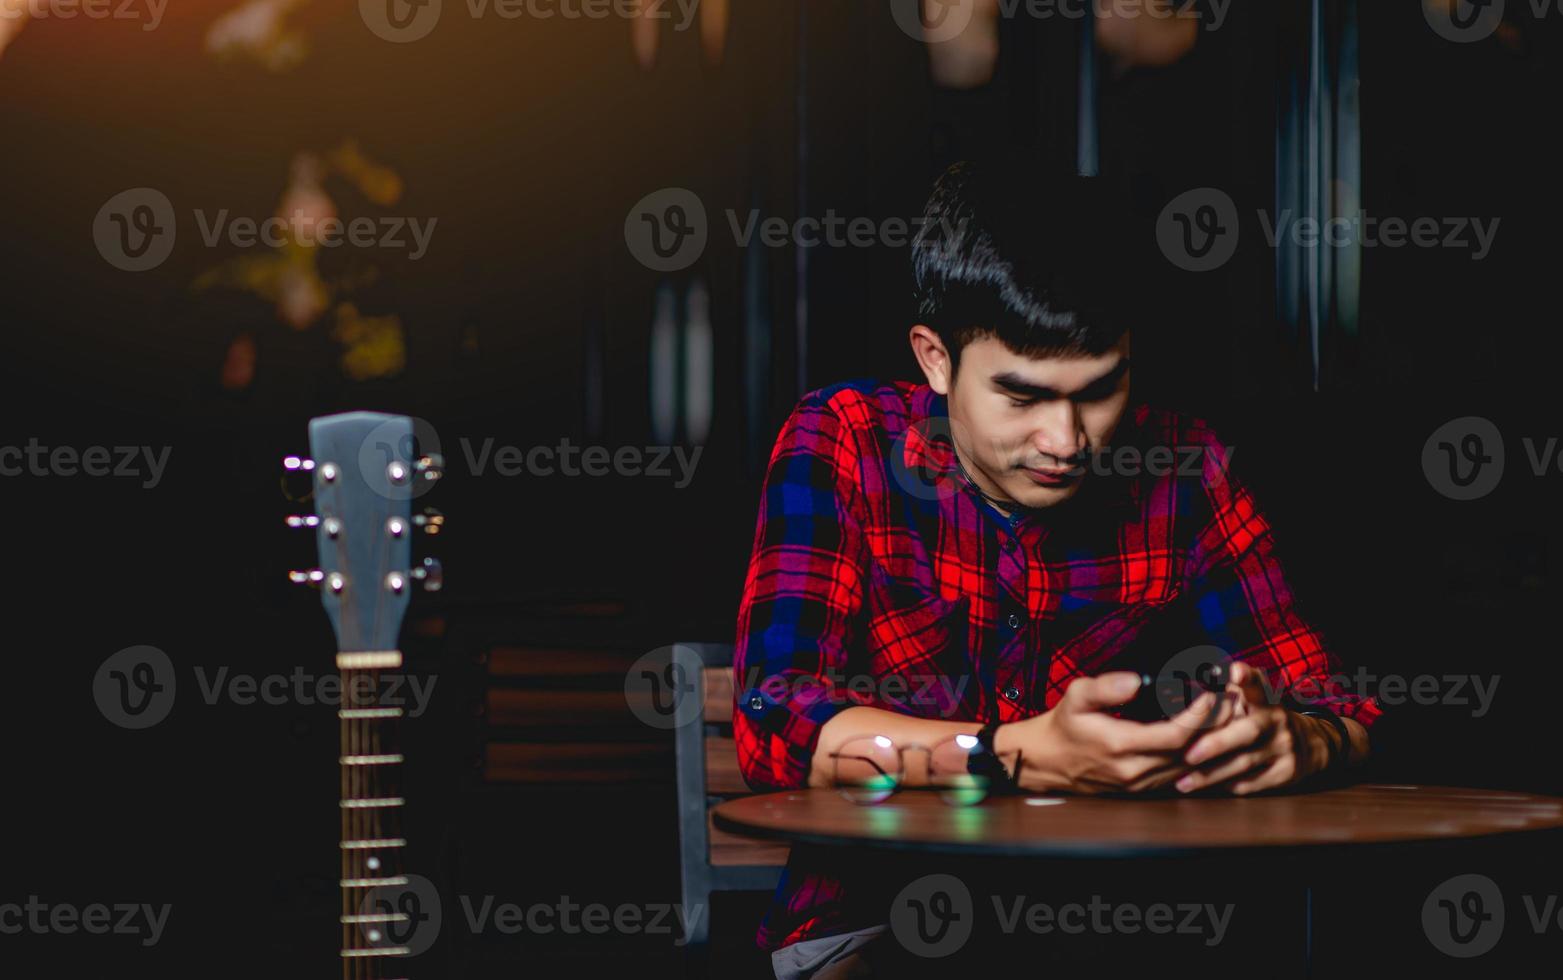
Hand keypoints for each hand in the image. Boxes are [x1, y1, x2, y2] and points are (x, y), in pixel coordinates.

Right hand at [995, 671, 1227, 793]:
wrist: (1046, 762)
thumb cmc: (1062, 725)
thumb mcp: (1076, 696)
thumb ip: (1107, 686)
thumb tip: (1138, 679)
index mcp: (1121, 746)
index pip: (1177, 735)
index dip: (1200, 715)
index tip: (1212, 693)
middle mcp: (1135, 771)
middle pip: (1192, 752)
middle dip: (1216, 726)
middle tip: (1231, 700)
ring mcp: (1141, 785)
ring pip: (1191, 767)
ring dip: (1212, 742)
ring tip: (1227, 716)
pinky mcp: (1143, 790)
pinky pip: (1181, 775)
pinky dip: (1199, 756)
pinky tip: (1208, 738)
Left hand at [1175, 661, 1334, 794]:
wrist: (1308, 744)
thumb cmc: (1259, 717)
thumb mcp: (1249, 700)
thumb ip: (1222, 694)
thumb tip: (1174, 690)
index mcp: (1264, 698)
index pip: (1257, 684)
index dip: (1247, 677)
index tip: (1234, 671)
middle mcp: (1277, 720)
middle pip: (1247, 731)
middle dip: (1217, 744)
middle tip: (1188, 753)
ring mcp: (1284, 747)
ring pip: (1245, 763)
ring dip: (1211, 774)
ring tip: (1182, 781)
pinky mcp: (1286, 772)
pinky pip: (1252, 782)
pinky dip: (1227, 785)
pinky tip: (1205, 789)